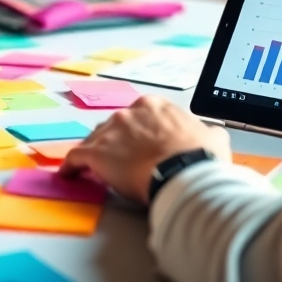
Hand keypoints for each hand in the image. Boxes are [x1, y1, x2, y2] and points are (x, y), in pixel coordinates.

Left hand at [59, 95, 231, 204]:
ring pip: (95, 140)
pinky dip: (70, 167)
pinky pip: (75, 158)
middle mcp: (129, 113)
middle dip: (115, 143)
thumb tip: (211, 135)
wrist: (184, 173)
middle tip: (119, 161)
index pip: (138, 117)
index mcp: (155, 106)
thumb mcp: (213, 138)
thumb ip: (207, 133)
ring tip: (92, 169)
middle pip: (114, 127)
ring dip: (95, 154)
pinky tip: (68, 174)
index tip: (137, 145)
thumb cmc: (198, 157)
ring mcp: (110, 132)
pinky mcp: (96, 154)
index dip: (136, 133)